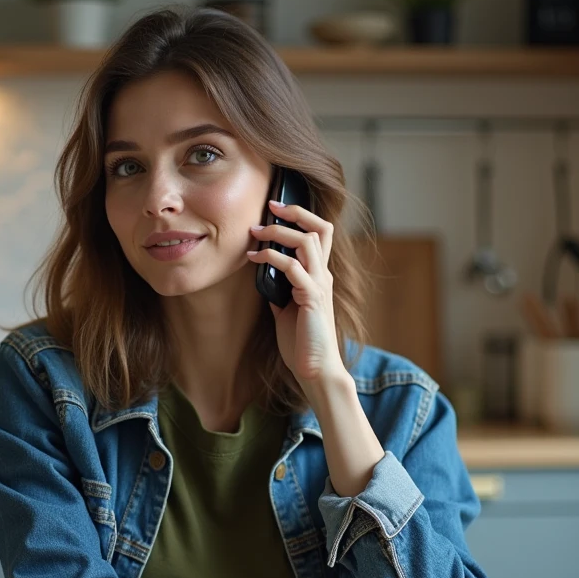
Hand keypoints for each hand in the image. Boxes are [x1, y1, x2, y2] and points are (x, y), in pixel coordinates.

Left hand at [246, 201, 344, 384]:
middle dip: (294, 212)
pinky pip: (293, 268)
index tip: (276, 208)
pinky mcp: (312, 299)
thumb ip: (279, 289)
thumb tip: (263, 274)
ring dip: (278, 233)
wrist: (315, 369)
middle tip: (269, 207)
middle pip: (319, 228)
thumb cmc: (301, 342)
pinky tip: (255, 259)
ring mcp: (319, 286)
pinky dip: (272, 258)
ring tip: (256, 232)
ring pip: (306, 242)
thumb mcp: (285, 309)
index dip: (301, 215)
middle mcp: (323, 276)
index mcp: (318, 276)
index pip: (320, 234)